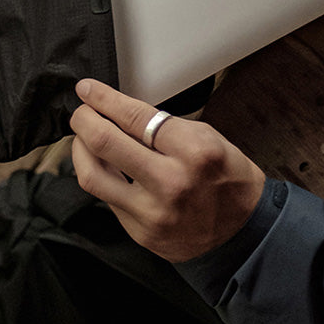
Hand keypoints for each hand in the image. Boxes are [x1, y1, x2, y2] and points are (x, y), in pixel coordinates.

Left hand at [69, 79, 265, 262]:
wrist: (243, 232)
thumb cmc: (227, 178)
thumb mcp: (206, 137)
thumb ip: (162, 126)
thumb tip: (118, 112)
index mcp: (193, 151)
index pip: (134, 117)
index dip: (104, 99)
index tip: (88, 89)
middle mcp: (171, 183)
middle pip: (104, 142)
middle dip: (83, 119)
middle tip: (81, 111)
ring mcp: (152, 212)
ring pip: (92, 175)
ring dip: (80, 149)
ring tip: (84, 138)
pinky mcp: (140, 233)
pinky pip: (104, 198)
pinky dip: (99, 175)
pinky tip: (102, 164)